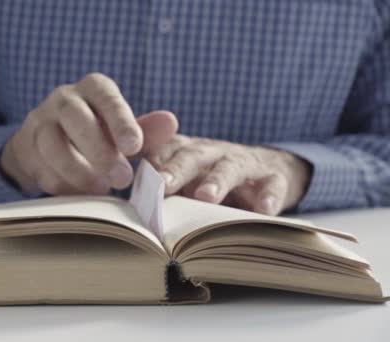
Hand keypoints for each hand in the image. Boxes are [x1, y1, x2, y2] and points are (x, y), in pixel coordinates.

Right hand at [0, 73, 178, 194]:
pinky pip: (41, 168)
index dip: (120, 121)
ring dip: (78, 170)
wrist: (46, 142)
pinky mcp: (25, 149)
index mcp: (92, 89)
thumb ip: (145, 129)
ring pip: (52, 144)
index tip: (135, 147)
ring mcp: (40, 123)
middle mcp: (63, 100)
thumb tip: (171, 122)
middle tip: (123, 178)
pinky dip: (62, 184)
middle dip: (99, 149)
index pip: (106, 97)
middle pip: (74, 116)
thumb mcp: (122, 129)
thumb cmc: (96, 132)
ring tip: (101, 190)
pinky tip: (80, 195)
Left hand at [146, 135, 310, 214]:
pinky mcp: (272, 177)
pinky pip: (272, 186)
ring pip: (228, 168)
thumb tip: (133, 218)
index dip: (149, 163)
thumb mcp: (184, 180)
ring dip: (216, 181)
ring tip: (206, 197)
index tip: (133, 176)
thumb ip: (158, 192)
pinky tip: (263, 211)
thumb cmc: (211, 178)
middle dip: (176, 169)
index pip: (162, 151)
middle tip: (162, 184)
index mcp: (183, 151)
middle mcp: (211, 152)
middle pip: (190, 157)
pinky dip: (269, 197)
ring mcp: (242, 163)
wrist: (267, 167)